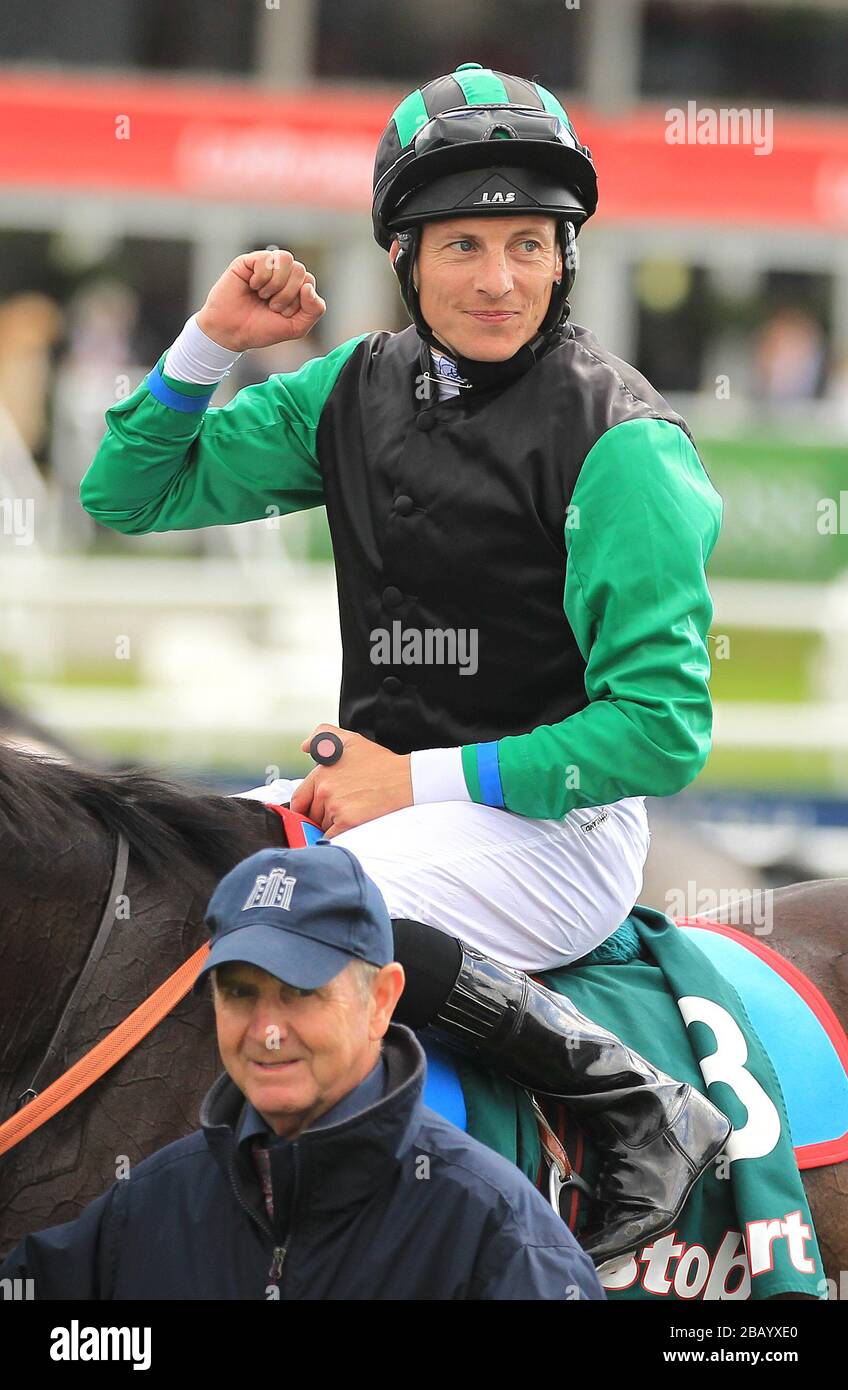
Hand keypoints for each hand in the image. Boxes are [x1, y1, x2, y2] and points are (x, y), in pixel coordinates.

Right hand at [196, 248, 325, 351]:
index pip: (308, 280)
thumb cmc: (261, 329)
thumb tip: (308, 287)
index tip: (283, 313)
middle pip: (299, 269)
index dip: (299, 300)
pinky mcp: (248, 261)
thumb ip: (315, 310)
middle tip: (272, 307)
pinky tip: (252, 286)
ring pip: (286, 259)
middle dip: (287, 294)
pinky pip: (266, 258)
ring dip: (276, 284)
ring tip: (263, 296)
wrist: (232, 332)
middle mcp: (281, 273)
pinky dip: (261, 277)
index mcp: (294, 286)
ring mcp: (265, 266)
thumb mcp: (296, 327)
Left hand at [290, 724, 412, 838]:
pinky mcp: (348, 822)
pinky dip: (337, 837)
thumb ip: (322, 735)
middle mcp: (325, 790)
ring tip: (353, 813)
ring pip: (323, 826)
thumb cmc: (380, 763)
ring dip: (333, 825)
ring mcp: (336, 807)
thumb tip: (305, 746)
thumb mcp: (350, 741)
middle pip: (311, 815)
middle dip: (322, 815)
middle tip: (343, 808)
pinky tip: (350, 828)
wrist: (405, 779)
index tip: (316, 809)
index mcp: (321, 773)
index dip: (307, 806)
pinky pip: (332, 837)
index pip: (300, 799)